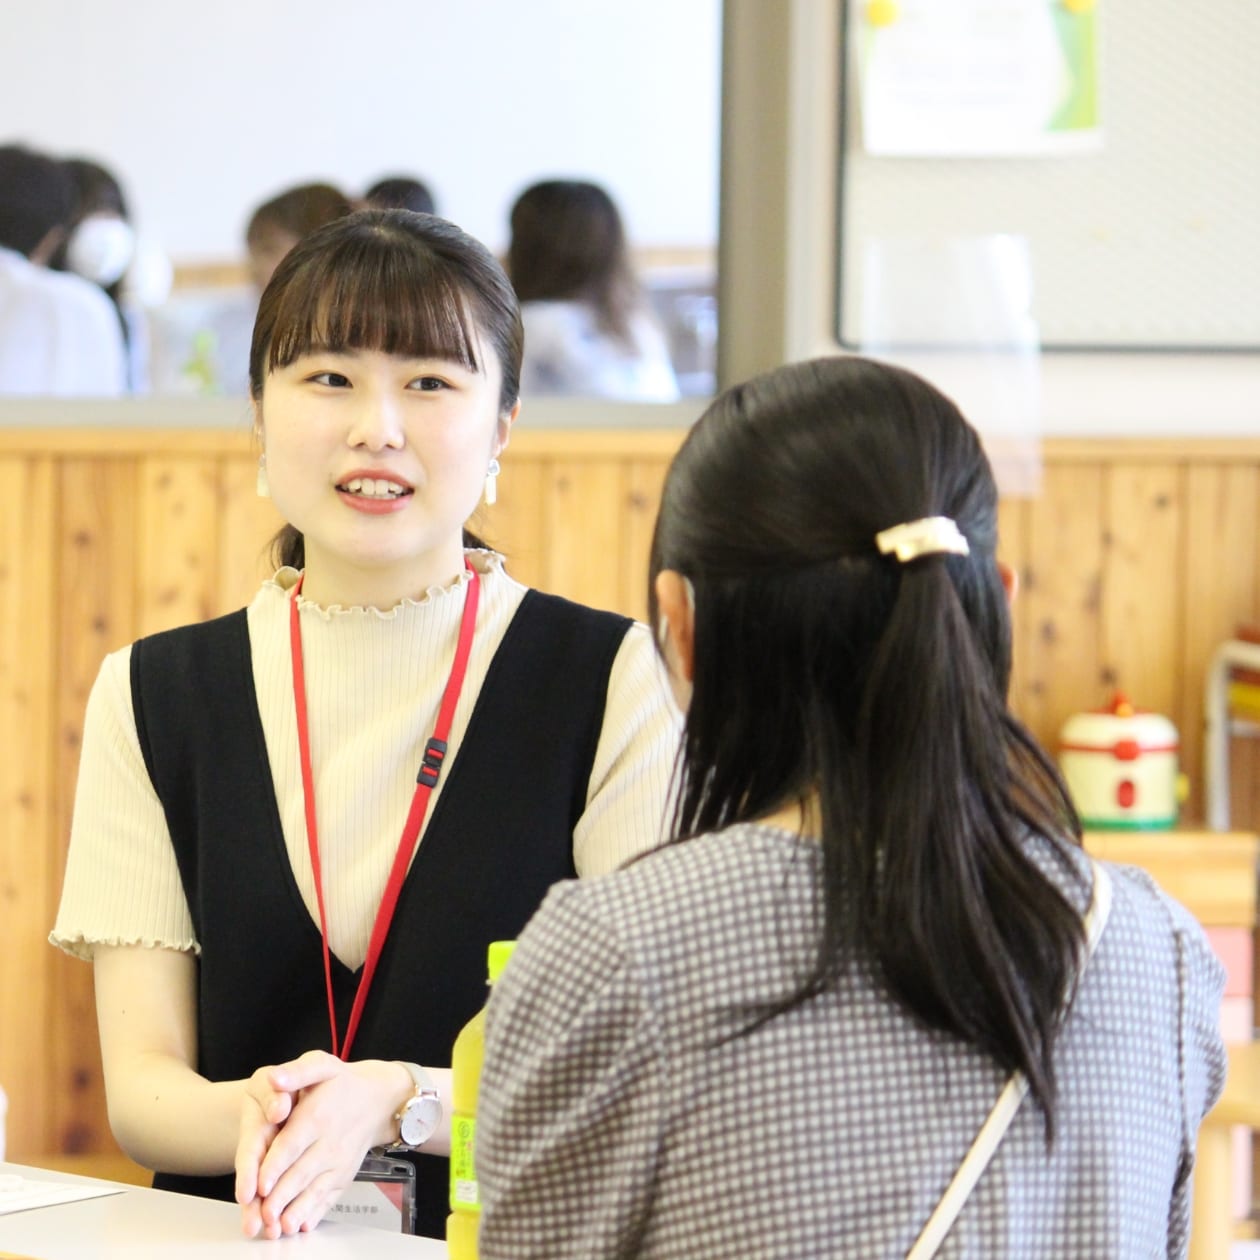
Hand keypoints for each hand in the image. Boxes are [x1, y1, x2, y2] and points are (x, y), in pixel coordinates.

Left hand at [235, 1051, 406, 1237]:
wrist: (378, 1099)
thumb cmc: (342, 1083)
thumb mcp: (320, 1065)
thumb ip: (296, 1072)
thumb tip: (274, 1078)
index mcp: (318, 1115)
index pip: (292, 1144)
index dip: (275, 1166)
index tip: (259, 1185)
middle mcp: (330, 1142)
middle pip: (301, 1174)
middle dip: (280, 1198)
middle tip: (262, 1216)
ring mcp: (339, 1163)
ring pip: (314, 1191)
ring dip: (296, 1211)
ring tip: (278, 1228)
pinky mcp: (344, 1176)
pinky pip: (329, 1198)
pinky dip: (315, 1214)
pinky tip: (302, 1226)